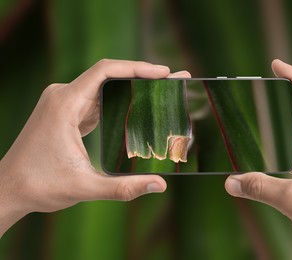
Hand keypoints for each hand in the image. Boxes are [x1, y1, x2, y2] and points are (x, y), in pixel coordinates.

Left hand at [0, 59, 190, 236]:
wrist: (8, 188)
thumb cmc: (39, 185)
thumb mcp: (85, 187)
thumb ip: (123, 188)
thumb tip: (160, 185)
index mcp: (65, 104)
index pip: (105, 71)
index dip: (136, 67)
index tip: (163, 72)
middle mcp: (62, 96)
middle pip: (108, 76)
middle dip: (141, 76)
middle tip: (172, 80)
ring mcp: (62, 103)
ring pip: (102, 86)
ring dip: (130, 87)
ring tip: (160, 90)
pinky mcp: (65, 112)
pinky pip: (95, 98)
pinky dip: (117, 100)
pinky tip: (135, 106)